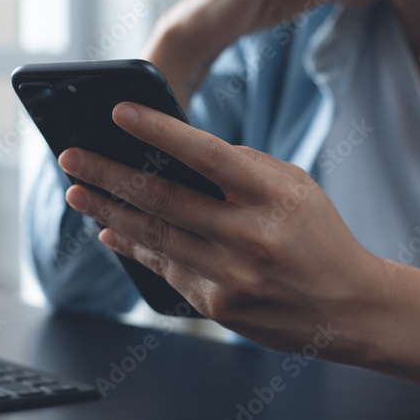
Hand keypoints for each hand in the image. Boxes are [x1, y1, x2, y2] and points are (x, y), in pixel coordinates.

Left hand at [58, 102, 385, 359]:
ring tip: (76, 191)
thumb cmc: (319, 237)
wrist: (349, 308)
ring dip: (107, 212)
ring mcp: (231, 276)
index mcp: (274, 196)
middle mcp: (249, 236)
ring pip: (153, 236)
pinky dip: (133, 247)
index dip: (158, 130)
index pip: (206, 154)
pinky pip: (164, 269)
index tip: (118, 112)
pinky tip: (109, 231)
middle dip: (108, 174)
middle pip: (163, 198)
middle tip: (70, 156)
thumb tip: (175, 155)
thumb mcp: (295, 187)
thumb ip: (242, 168)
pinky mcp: (217, 306)